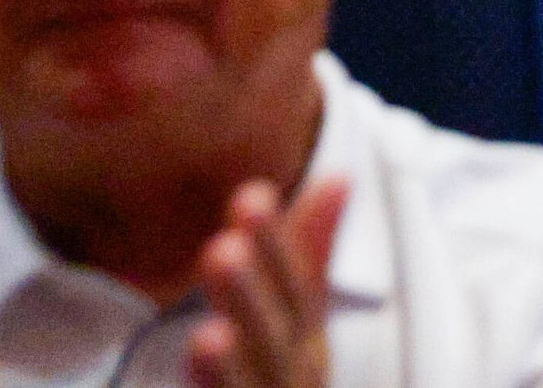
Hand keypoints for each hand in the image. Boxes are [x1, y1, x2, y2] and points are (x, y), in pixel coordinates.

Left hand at [185, 175, 347, 387]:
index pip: (298, 287)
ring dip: (231, 365)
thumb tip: (341, 176)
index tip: (249, 196)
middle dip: (251, 295)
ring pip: (254, 387)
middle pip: (277, 337)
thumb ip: (308, 253)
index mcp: (303, 344)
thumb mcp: (291, 322)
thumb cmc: (276, 385)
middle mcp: (296, 378)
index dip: (277, 244)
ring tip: (204, 335)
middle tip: (221, 250)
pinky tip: (200, 360)